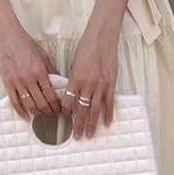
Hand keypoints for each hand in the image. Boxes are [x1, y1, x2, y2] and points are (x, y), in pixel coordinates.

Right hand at [0, 20, 64, 120]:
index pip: (51, 94)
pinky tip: (26, 117)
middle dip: (49, 111)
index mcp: (40, 71)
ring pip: (28, 104)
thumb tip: (59, 84)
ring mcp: (17, 82)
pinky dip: (21, 111)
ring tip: (42, 116)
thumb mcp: (43, 55)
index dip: (56, 105)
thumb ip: (51, 71)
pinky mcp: (7, 83)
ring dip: (37, 113)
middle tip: (53, 115)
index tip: (60, 110)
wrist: (7, 38)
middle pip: (41, 102)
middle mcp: (29, 79)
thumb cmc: (26, 45)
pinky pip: (14, 102)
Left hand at [62, 23, 118, 138]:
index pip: (69, 101)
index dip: (66, 114)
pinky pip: (110, 101)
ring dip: (92, 124)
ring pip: (95, 109)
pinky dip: (108, 113)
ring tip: (89, 135)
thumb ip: (73, 80)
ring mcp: (101, 84)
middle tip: (75, 137)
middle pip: (81, 109)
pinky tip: (107, 123)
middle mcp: (88, 83)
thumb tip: (70, 94)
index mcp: (76, 78)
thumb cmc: (86, 47)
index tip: (62, 124)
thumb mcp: (74, 63)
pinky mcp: (111, 82)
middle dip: (78, 125)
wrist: (102, 37)